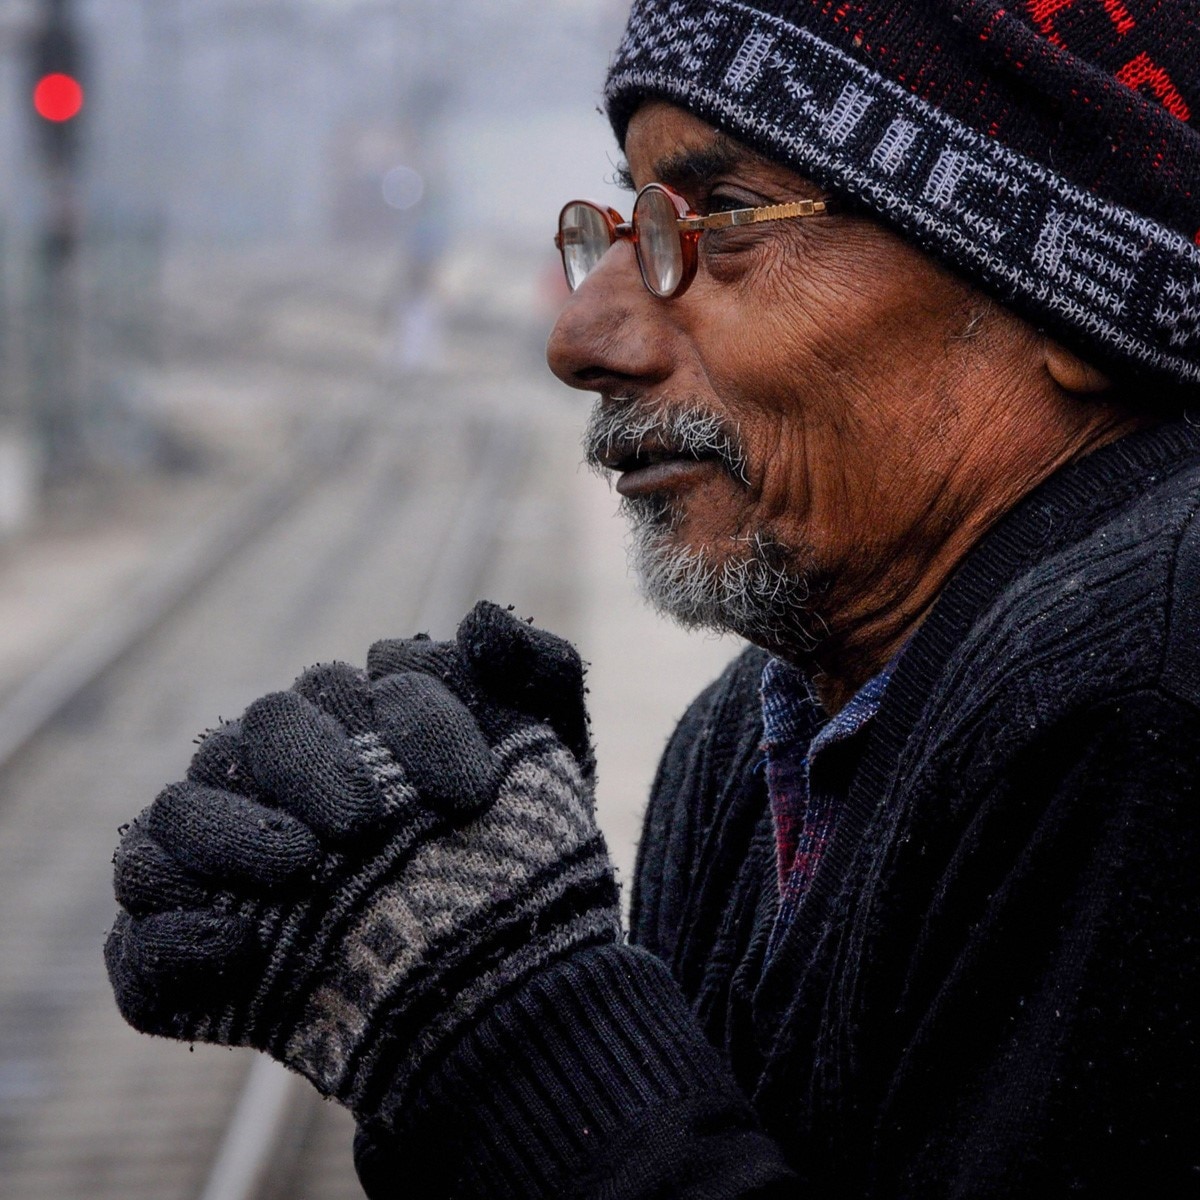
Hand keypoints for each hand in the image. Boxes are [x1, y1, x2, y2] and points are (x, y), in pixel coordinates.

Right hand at [105, 602, 620, 1122]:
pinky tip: (239, 950)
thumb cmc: (523, 856)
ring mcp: (220, 874)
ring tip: (303, 868)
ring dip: (227, 836)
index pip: (349, 689)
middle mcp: (270, 787)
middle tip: (369, 823)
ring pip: (173, 819)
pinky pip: (139, 944)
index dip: (413, 727)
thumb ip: (539, 672)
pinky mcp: (187, 965)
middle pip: (253, 733)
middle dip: (309, 765)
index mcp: (343, 728)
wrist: (514, 985)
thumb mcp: (557, 762)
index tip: (473, 793)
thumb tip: (482, 619)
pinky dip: (173, 941)